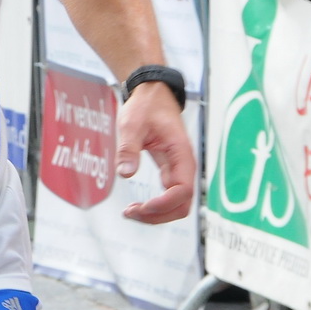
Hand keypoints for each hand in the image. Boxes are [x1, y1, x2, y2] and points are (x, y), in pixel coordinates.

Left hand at [115, 82, 195, 223]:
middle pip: (183, 204)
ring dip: (157, 214)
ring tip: (131, 213)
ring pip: (177, 204)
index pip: (183, 190)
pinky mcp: (170, 171)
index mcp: (181, 153)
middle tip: (131, 213)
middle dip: (159, 215)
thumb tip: (126, 173)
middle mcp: (184, 165)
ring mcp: (178, 170)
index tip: (142, 206)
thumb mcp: (132, 123)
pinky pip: (168, 197)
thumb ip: (129, 148)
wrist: (153, 94)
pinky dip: (155, 207)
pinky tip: (137, 207)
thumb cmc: (145, 106)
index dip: (164, 204)